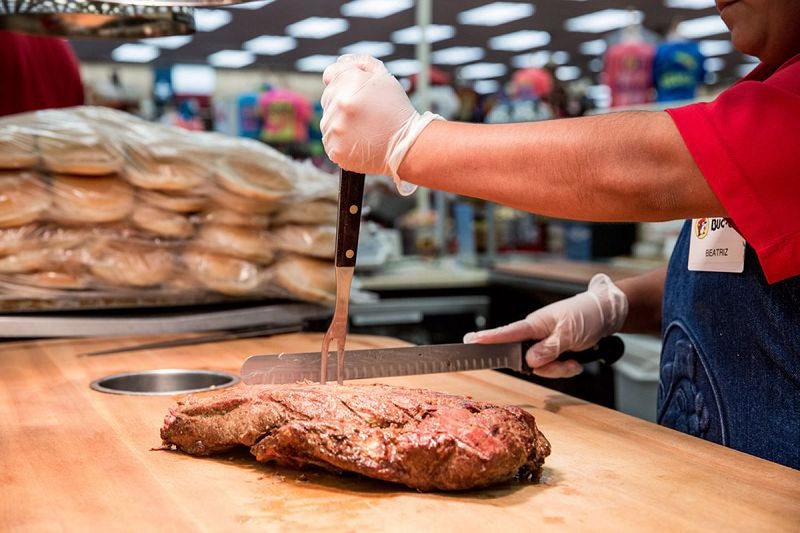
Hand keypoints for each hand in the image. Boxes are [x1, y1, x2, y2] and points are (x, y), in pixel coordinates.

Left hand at [320, 55, 441, 194]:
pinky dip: (341, 141)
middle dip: (342, 102)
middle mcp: (339, 104)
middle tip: (364, 113)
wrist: (406, 145)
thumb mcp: (384, 78)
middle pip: (328, 98)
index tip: (355, 92)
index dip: (343, 82)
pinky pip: (330, 140)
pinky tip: (358, 140)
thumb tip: (340, 61)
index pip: (330, 74)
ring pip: (327, 120)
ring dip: (340, 122)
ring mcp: (335, 128)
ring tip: (362, 128)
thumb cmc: (396, 111)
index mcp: (350, 83)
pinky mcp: (335, 149)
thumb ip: (361, 63)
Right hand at [463, 274, 627, 377]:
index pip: (506, 333)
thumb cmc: (587, 314)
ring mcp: (545, 344)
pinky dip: (567, 368)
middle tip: (566, 362)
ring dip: (560, 369)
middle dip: (547, 367)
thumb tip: (529, 360)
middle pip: (526, 360)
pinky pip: (553, 368)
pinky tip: (577, 361)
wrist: (608, 314)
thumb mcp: (569, 333)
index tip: (468, 341)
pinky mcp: (555, 351)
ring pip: (541, 368)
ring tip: (575, 360)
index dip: (487, 339)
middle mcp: (536, 334)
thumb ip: (548, 348)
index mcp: (534, 324)